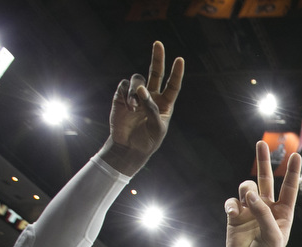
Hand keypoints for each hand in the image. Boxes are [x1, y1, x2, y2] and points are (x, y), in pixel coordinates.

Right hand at [104, 41, 183, 175]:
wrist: (129, 148)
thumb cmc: (147, 140)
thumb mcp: (156, 128)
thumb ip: (151, 108)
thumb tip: (142, 89)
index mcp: (165, 104)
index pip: (173, 85)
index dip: (176, 73)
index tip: (180, 59)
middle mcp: (151, 96)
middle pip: (155, 72)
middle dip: (157, 58)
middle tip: (158, 43)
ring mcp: (136, 95)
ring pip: (137, 80)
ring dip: (136, 91)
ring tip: (134, 107)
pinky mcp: (121, 96)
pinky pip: (124, 86)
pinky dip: (126, 94)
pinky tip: (128, 107)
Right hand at [222, 142, 301, 246]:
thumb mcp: (272, 237)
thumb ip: (263, 214)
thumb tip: (249, 194)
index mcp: (283, 213)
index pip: (288, 188)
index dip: (291, 172)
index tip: (295, 154)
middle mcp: (267, 209)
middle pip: (266, 179)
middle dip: (264, 161)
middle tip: (261, 144)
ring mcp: (250, 211)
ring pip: (246, 188)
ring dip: (246, 190)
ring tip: (247, 201)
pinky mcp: (235, 217)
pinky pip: (231, 202)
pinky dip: (231, 205)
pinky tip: (233, 214)